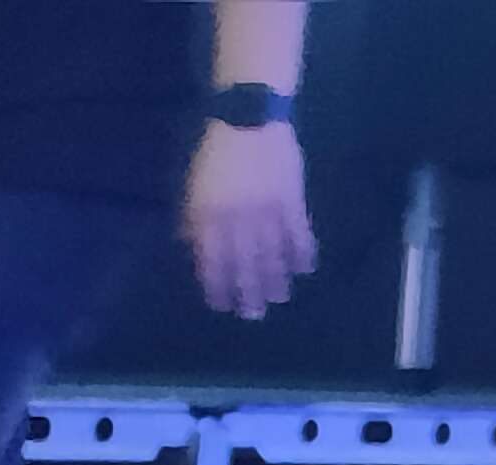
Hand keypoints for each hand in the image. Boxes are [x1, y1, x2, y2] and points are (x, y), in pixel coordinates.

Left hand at [183, 120, 314, 321]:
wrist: (248, 119)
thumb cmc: (214, 152)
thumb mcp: (192, 186)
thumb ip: (193, 219)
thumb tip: (190, 248)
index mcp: (207, 216)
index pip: (211, 261)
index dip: (216, 285)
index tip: (220, 305)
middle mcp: (235, 219)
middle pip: (243, 263)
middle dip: (247, 291)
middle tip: (252, 315)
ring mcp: (265, 209)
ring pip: (271, 253)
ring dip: (276, 278)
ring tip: (279, 298)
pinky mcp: (290, 197)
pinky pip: (298, 231)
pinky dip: (302, 251)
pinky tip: (305, 268)